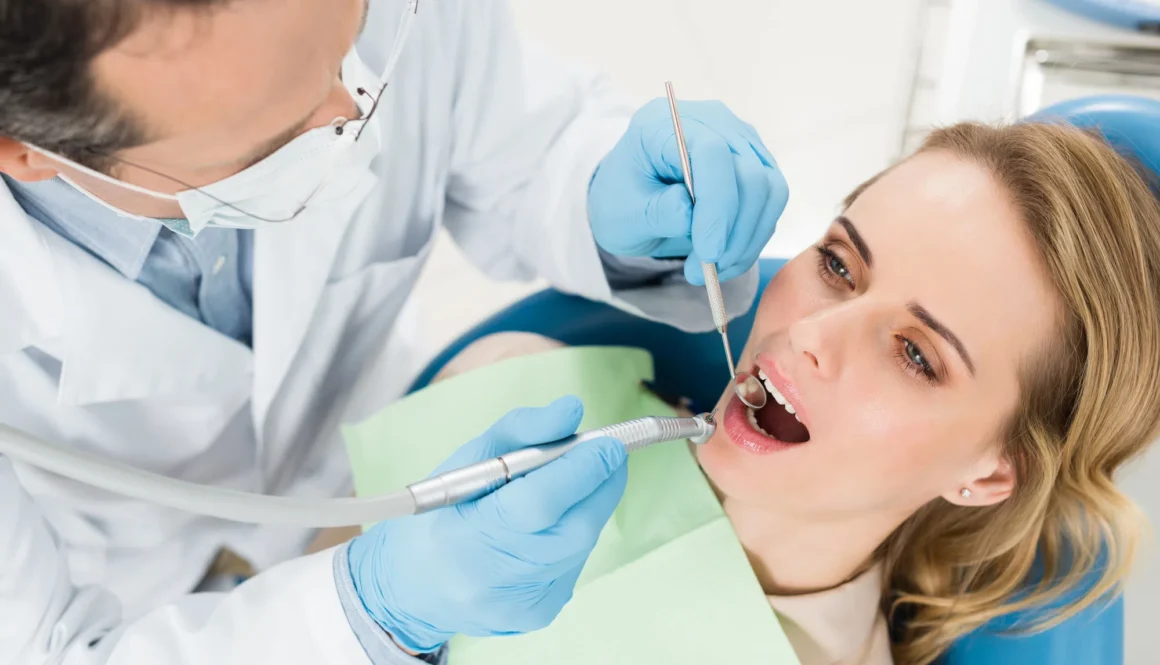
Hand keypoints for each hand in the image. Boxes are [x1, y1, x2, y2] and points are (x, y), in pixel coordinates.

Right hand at [346, 397, 628, 652]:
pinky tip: (553, 524)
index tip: (609, 443)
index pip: (540, 502)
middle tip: (607, 455)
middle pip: (575, 528)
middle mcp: (495, 578)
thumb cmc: (440, 514)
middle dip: (601, 484)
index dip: (583, 469)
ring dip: (588, 506)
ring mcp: (521, 603)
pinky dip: (574, 534)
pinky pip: (575, 563)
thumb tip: (572, 410)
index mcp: (465, 535)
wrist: (415, 587)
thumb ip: (521, 429)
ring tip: (573, 483)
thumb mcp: (467, 459)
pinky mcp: (540, 613)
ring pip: (582, 544)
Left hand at [589, 98, 788, 284]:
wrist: (634, 199)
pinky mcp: (757, 165)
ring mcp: (739, 142)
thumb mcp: (623, 214)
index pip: (712, 152)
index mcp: (666, 123)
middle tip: (706, 270)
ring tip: (712, 270)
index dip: (717, 205)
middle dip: (734, 232)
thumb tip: (689, 214)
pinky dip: (751, 240)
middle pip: (750, 173)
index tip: (708, 252)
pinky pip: (770, 205)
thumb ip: (656, 211)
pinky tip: (724, 260)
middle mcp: (711, 122)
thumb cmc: (623, 200)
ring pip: (769, 191)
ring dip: (747, 240)